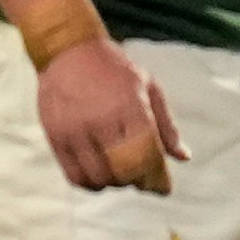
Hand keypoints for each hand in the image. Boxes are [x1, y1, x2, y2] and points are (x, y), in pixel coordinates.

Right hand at [37, 40, 184, 193]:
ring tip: (121, 175)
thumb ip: (166, 126)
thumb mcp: (150, 89)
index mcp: (130, 108)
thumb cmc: (115, 70)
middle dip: (138, 182)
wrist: (69, 52)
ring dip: (114, 184)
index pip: (147, 156)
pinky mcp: (55, 138)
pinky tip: (100, 176)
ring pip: (98, 178)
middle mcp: (101, 122)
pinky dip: (90, 183)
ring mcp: (75, 132)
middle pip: (123, 172)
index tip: (163, 188)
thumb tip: (183, 157)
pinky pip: (73, 175)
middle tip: (143, 180)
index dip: (158, 178)